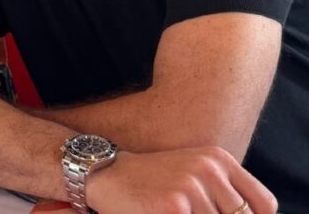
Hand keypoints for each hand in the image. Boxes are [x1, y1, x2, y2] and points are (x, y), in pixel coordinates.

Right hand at [86, 147, 276, 213]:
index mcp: (218, 160)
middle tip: (187, 211)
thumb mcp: (193, 175)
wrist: (105, 173)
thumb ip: (223, 194)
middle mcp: (209, 169)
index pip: (263, 205)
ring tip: (172, 211)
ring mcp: (191, 186)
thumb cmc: (153, 181)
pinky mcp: (173, 206)